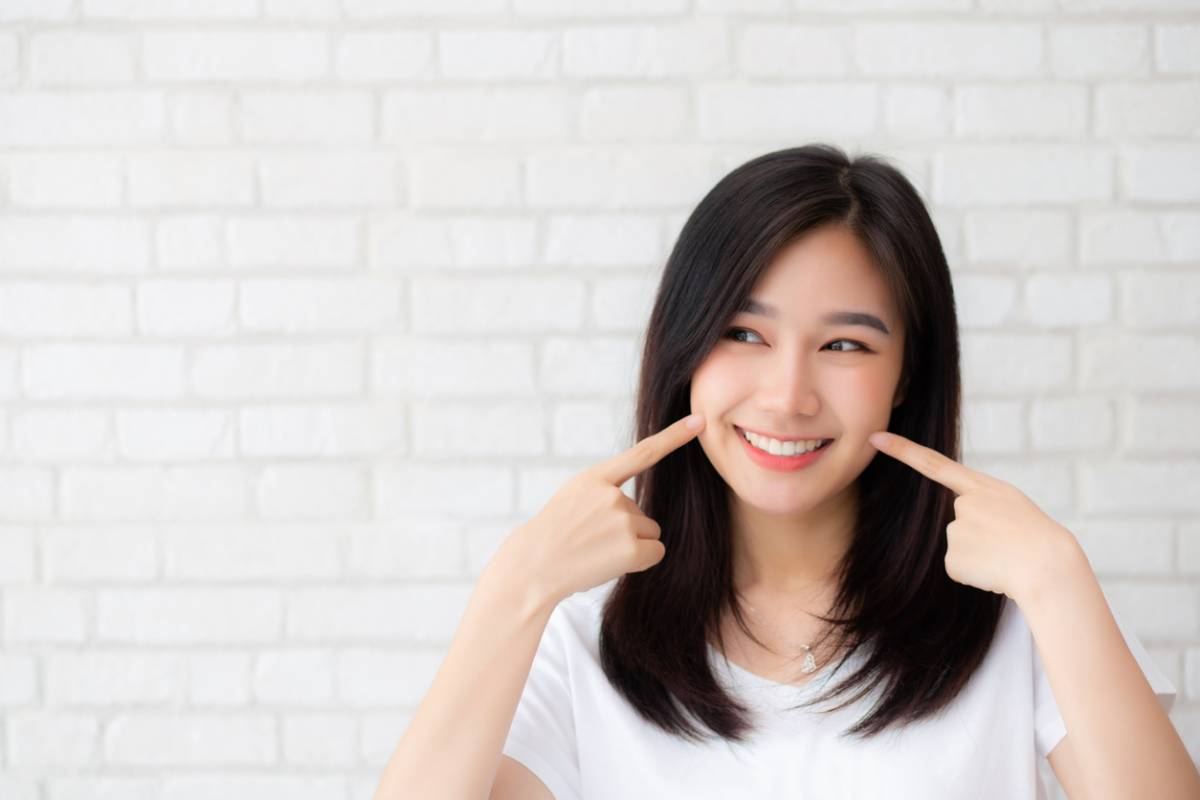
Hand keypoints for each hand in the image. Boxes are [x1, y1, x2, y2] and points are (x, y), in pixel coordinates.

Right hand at [496, 413, 706, 607]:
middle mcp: (611, 494)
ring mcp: (622, 520)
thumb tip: (638, 510)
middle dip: (624, 531)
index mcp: (595, 478)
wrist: (533, 567)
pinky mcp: (631, 547)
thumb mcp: (573, 499)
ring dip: (629, 546)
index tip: (699, 421)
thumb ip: (604, 493)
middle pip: (643, 513)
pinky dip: (639, 561)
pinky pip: (655, 552)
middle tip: (590, 541)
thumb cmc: (554, 536)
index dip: (674, 436)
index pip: (642, 453)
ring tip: (595, 551)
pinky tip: (609, 563)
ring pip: (649, 533)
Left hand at [868, 430, 1083, 603]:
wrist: (1050, 566)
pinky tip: (995, 570)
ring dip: (979, 554)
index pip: (934, 463)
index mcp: (982, 486)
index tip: (874, 438)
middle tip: (1007, 542)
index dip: (902, 450)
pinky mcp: (952, 558)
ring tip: (1005, 556)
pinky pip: (958, 567)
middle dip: (978, 534)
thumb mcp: (1011, 505)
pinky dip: (975, 573)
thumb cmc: (1036, 537)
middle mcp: (964, 504)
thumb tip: (956, 528)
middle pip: (956, 520)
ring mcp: (956, 530)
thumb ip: (980, 503)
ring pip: (959, 545)